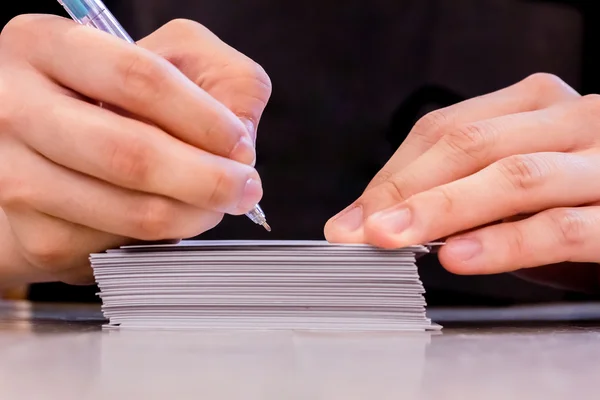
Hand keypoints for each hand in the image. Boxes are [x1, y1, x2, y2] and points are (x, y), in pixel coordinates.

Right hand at [0, 16, 270, 284]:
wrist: (50, 153)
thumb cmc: (116, 101)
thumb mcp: (172, 59)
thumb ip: (221, 79)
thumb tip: (240, 143)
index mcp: (46, 46)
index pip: (139, 78)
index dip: (204, 118)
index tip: (240, 145)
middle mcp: (16, 108)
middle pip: (130, 154)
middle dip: (207, 179)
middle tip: (243, 189)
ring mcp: (15, 177)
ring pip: (130, 211)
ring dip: (192, 214)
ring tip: (212, 203)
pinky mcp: (32, 235)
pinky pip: (119, 246)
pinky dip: (159, 238)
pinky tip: (164, 215)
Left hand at [325, 73, 599, 291]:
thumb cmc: (573, 204)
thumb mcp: (508, 192)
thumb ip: (451, 195)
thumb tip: (366, 222)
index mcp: (534, 105)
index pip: (445, 129)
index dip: (393, 176)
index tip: (353, 219)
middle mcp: (572, 120)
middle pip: (471, 145)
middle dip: (406, 191)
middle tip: (359, 232)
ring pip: (513, 177)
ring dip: (443, 210)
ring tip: (393, 239)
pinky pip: (561, 226)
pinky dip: (506, 243)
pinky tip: (462, 257)